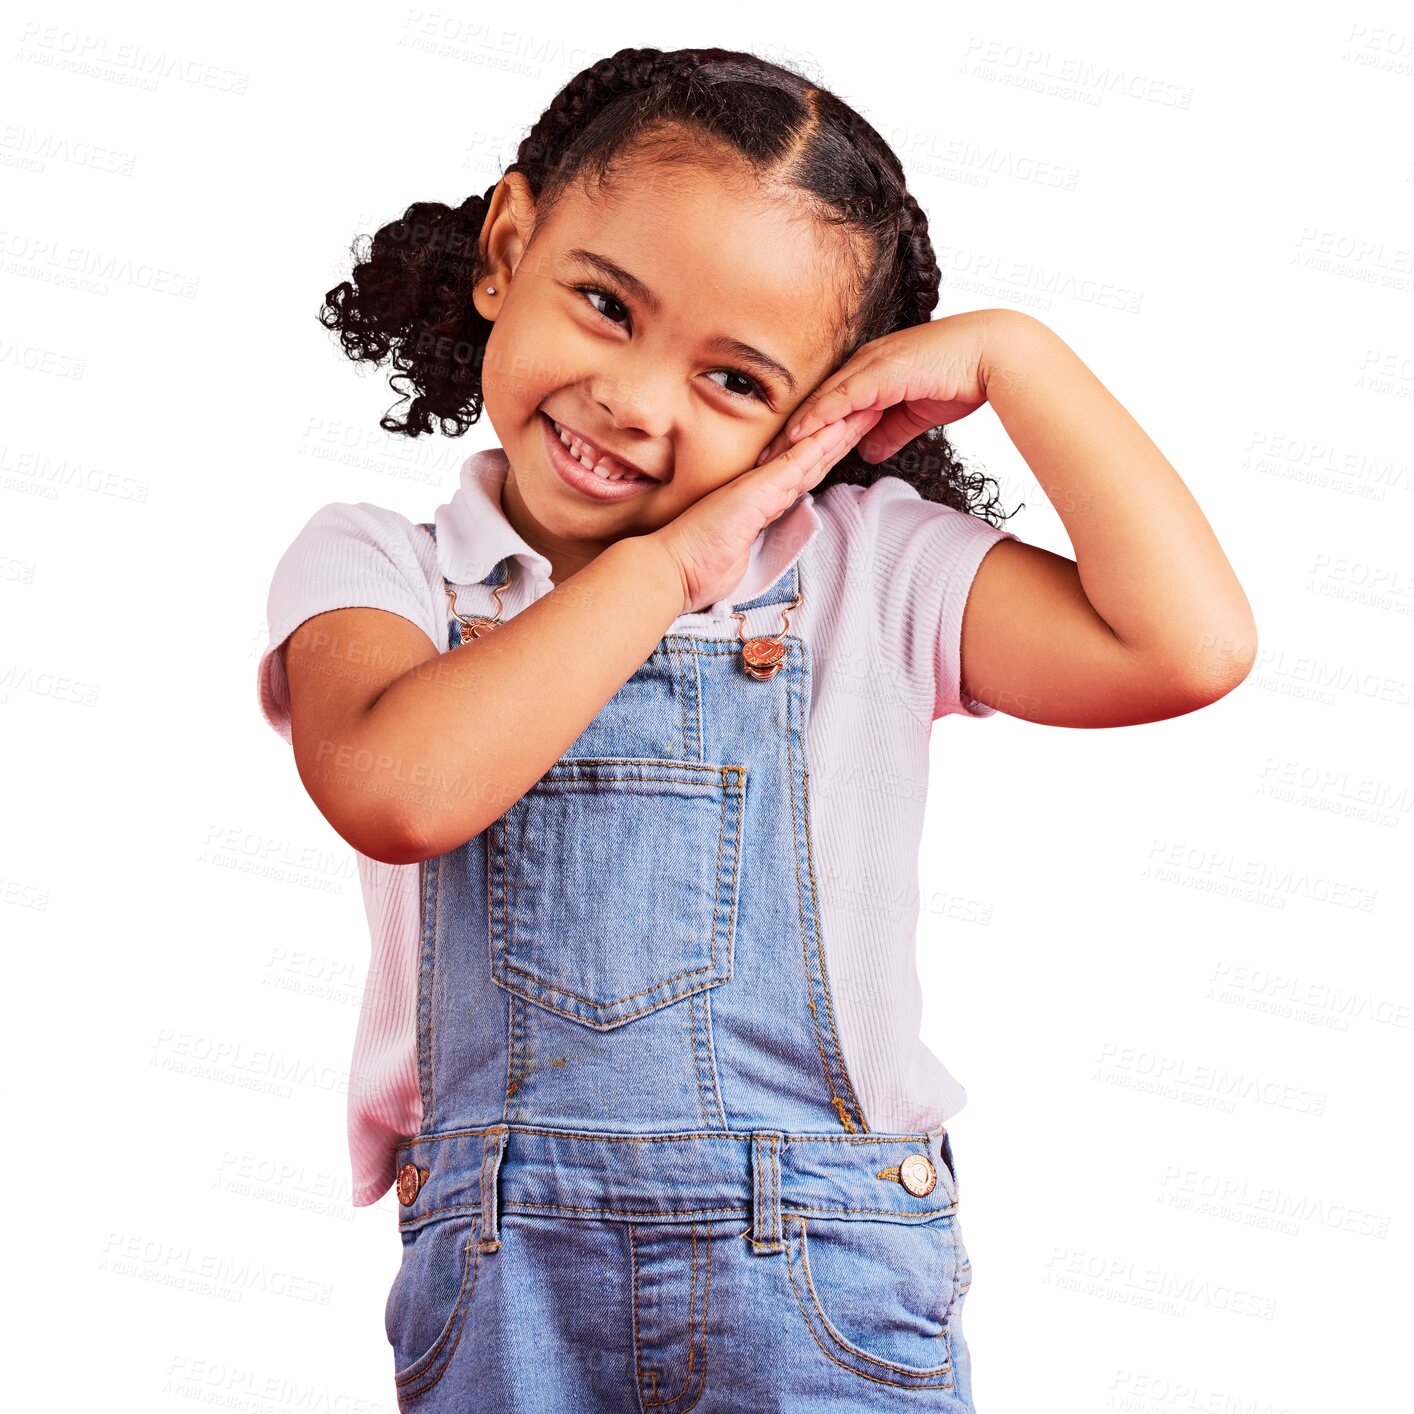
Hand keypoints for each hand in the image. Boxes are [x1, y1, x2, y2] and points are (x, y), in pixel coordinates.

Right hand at [647, 410, 874, 615]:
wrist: (670, 569)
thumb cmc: (695, 569)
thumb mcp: (735, 559)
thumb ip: (749, 549)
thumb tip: (749, 553)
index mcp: (759, 505)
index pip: (801, 477)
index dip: (826, 456)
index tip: (849, 439)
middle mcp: (761, 489)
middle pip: (812, 458)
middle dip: (842, 435)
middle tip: (869, 410)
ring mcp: (759, 487)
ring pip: (810, 454)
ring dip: (840, 432)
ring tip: (867, 408)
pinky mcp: (757, 491)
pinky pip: (795, 463)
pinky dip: (819, 445)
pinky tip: (840, 427)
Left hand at [753, 310, 998, 468]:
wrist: (993, 356)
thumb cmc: (961, 379)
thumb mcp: (916, 414)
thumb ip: (889, 432)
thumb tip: (866, 452)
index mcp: (872, 373)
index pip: (827, 405)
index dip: (801, 431)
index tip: (778, 458)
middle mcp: (865, 364)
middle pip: (815, 402)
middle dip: (785, 434)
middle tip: (757, 462)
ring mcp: (872, 364)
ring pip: (822, 400)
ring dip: (794, 430)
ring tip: (767, 456)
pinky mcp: (883, 370)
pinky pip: (842, 397)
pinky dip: (818, 416)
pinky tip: (798, 435)